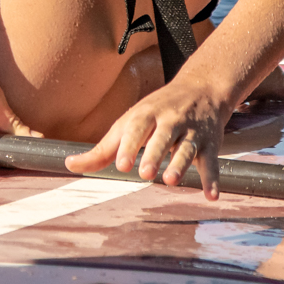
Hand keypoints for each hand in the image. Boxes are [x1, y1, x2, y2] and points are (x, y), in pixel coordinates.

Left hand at [64, 79, 230, 196]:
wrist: (203, 87)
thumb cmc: (157, 111)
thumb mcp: (129, 122)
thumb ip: (103, 149)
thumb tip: (70, 165)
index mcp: (147, 114)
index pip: (137, 127)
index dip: (129, 144)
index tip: (121, 164)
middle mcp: (171, 120)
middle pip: (163, 136)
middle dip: (155, 153)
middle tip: (145, 173)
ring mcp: (192, 132)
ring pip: (187, 148)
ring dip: (180, 164)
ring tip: (170, 180)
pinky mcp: (211, 144)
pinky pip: (212, 162)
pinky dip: (213, 178)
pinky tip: (210, 196)